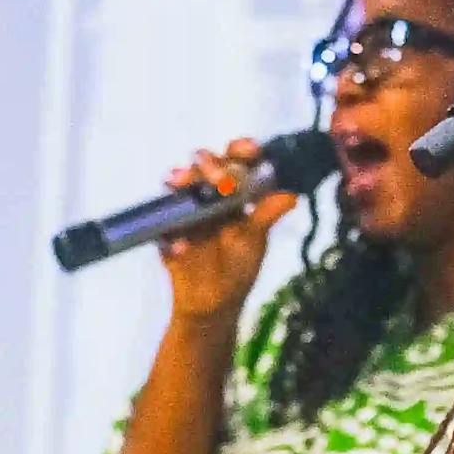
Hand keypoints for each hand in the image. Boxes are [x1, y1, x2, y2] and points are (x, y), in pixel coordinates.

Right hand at [155, 139, 297, 322]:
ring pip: (178, 184)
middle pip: (204, 164)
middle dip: (209, 164)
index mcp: (234, 192)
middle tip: (218, 177)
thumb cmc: (238, 268)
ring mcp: (183, 209)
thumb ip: (265, 216)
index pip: (238, 160)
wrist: (212, 304)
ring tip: (182, 186)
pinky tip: (180, 247)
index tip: (250, 149)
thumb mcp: (254, 241)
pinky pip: (162, 227)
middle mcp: (207, 194)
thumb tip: (291, 196)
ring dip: (181, 182)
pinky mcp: (165, 231)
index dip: (243, 149)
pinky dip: (171, 235)